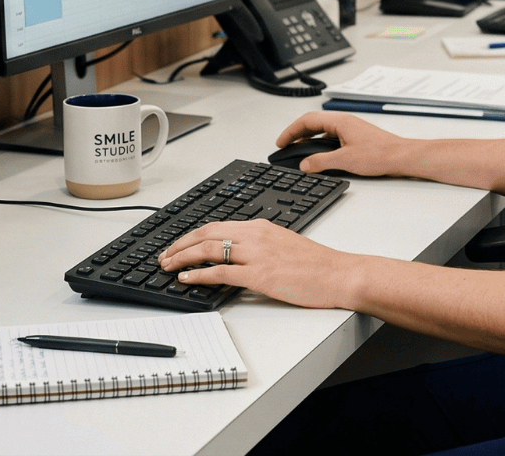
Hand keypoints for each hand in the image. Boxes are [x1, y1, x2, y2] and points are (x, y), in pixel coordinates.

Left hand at [158, 218, 357, 308]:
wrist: (340, 274)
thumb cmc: (318, 265)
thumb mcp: (285, 245)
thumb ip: (260, 247)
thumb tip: (236, 259)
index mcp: (261, 226)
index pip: (217, 225)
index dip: (192, 235)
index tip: (178, 244)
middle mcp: (256, 235)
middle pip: (206, 233)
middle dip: (180, 244)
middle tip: (164, 255)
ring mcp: (257, 254)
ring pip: (208, 249)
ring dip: (182, 257)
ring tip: (167, 266)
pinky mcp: (260, 275)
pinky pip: (220, 272)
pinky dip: (198, 275)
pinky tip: (186, 279)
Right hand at [273, 112, 412, 176]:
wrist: (402, 157)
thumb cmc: (381, 154)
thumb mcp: (345, 160)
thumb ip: (321, 162)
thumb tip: (305, 165)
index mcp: (340, 122)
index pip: (307, 120)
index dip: (291, 131)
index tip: (281, 142)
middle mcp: (345, 123)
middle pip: (313, 124)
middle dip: (297, 135)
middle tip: (285, 146)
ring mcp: (351, 130)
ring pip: (323, 132)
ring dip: (309, 141)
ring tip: (298, 152)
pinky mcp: (356, 139)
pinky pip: (332, 139)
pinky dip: (321, 146)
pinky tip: (320, 157)